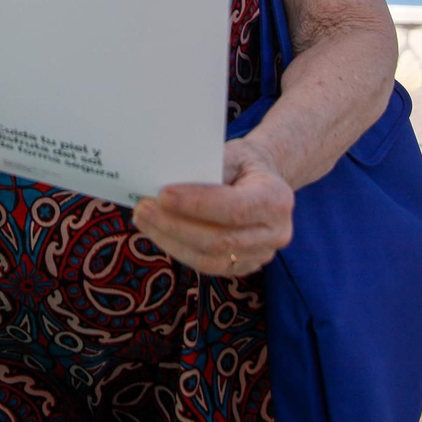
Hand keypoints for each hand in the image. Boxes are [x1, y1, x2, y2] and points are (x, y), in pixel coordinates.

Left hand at [132, 138, 293, 276]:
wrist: (264, 181)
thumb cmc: (243, 164)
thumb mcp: (233, 154)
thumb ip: (208, 168)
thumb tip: (166, 181)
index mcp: (278, 199)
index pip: (235, 209)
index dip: (197, 205)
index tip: (163, 195)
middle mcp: (276, 233)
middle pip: (219, 240)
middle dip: (176, 225)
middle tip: (143, 207)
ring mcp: (261, 255)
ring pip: (209, 259)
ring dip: (171, 240)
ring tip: (144, 220)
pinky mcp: (243, 267)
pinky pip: (207, 266)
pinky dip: (179, 249)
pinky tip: (159, 232)